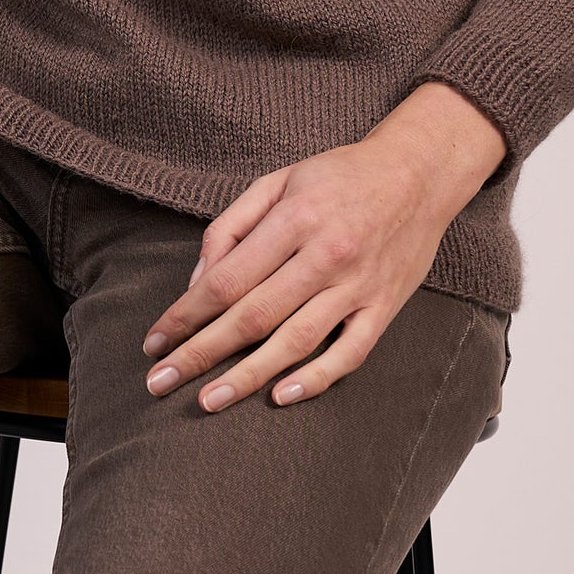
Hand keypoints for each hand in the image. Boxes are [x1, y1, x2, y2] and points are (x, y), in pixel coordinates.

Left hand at [142, 83, 506, 410]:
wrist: (419, 173)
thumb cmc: (339, 177)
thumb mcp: (277, 182)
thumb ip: (232, 228)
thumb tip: (198, 281)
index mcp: (294, 220)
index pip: (226, 280)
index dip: (185, 314)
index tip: (154, 341)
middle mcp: (325, 255)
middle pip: (252, 316)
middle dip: (200, 353)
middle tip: (160, 382)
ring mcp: (358, 285)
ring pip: (295, 341)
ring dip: (247, 376)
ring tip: (208, 401)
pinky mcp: (385, 306)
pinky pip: (350, 352)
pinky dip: (316, 378)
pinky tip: (281, 396)